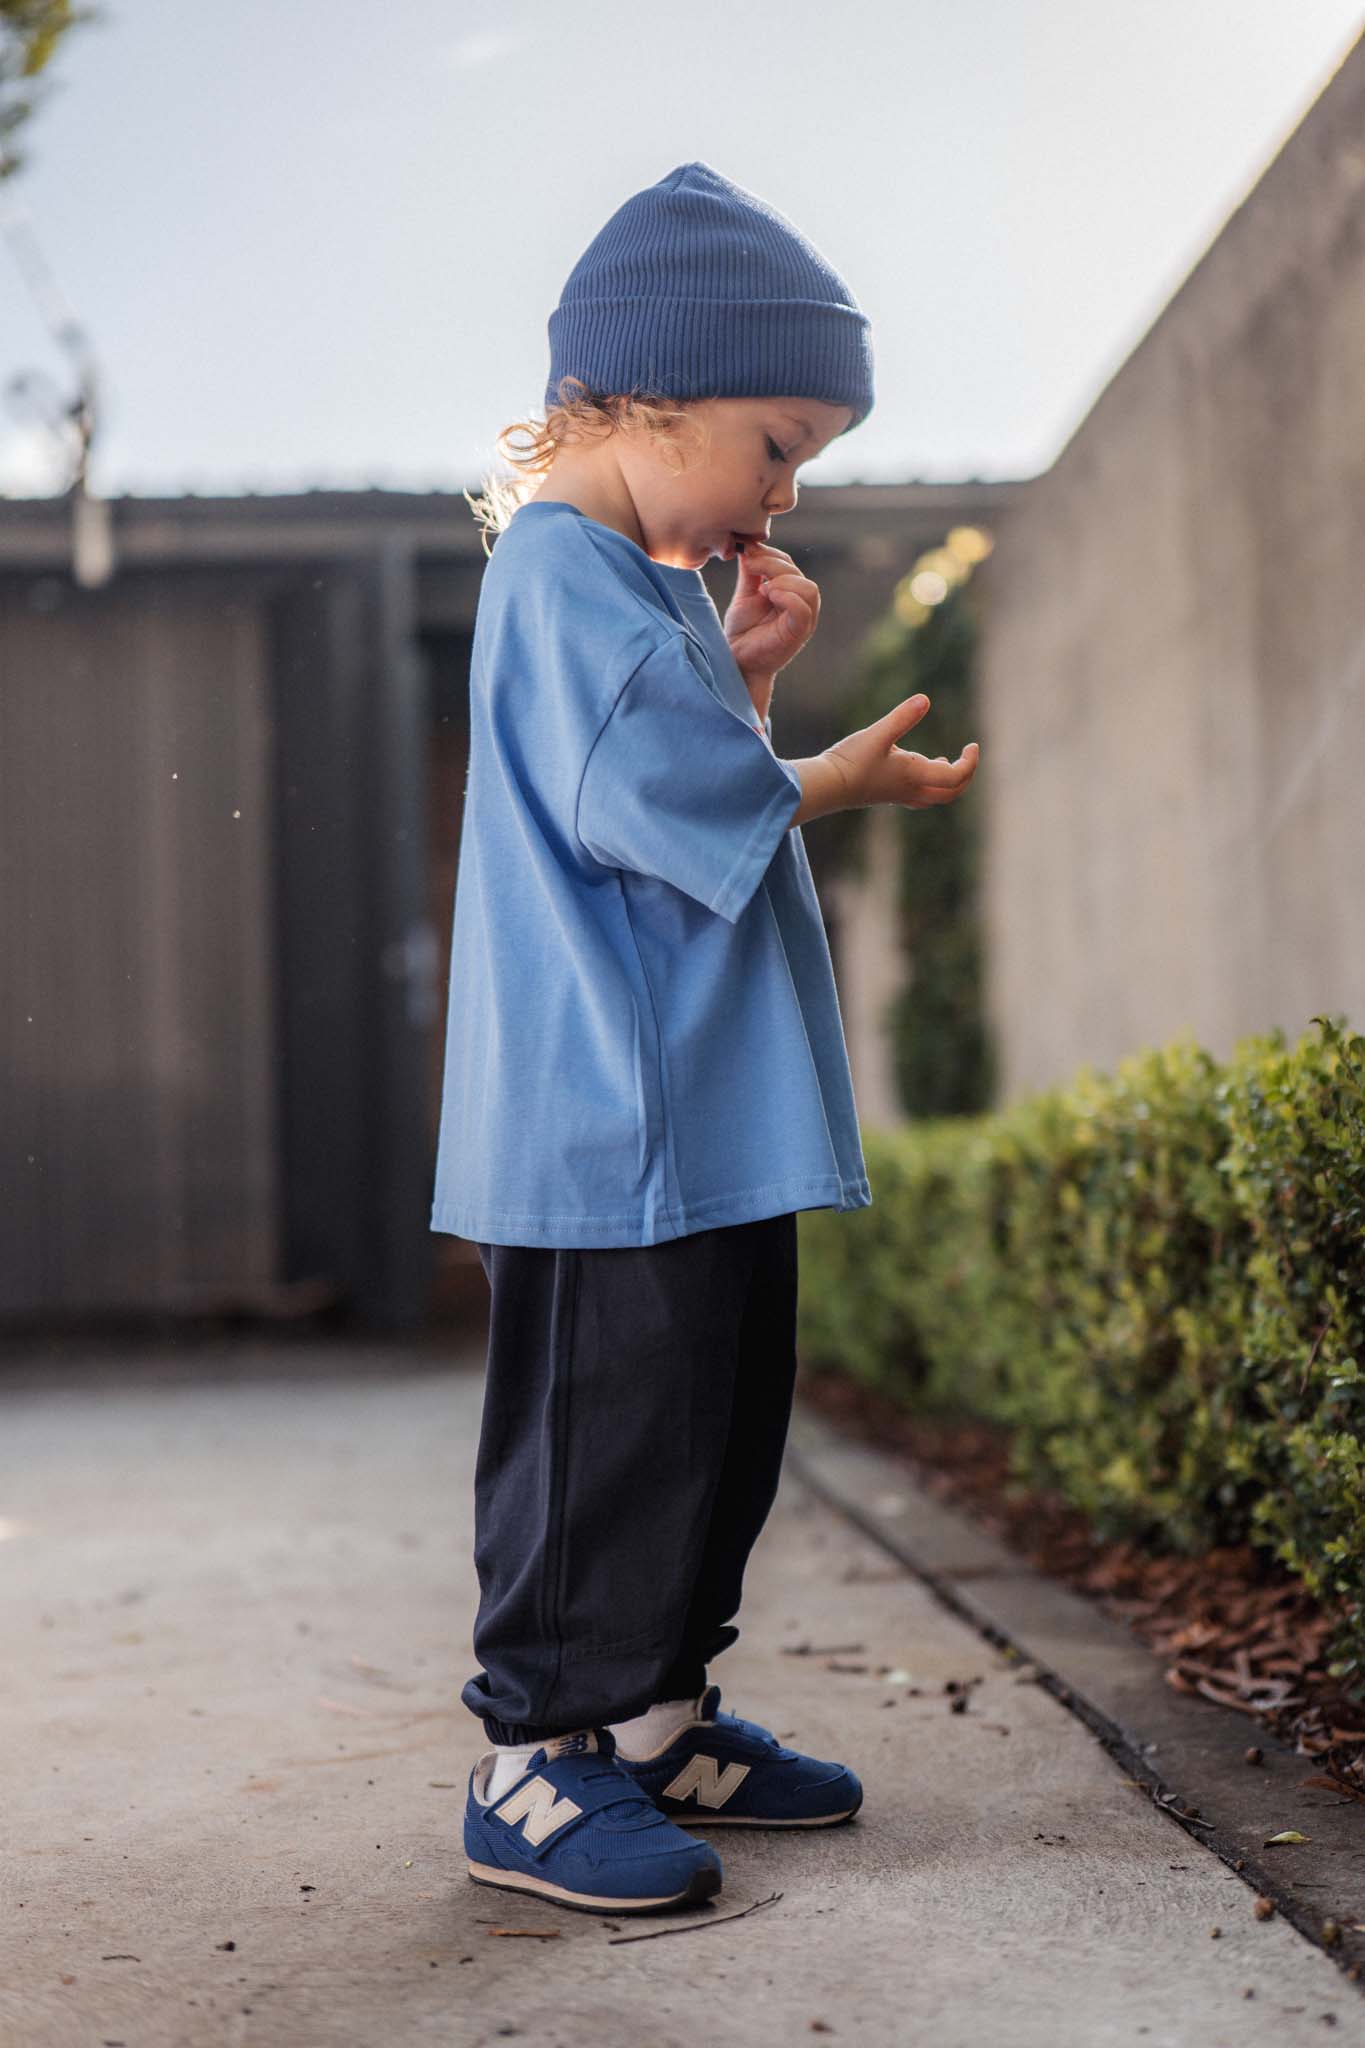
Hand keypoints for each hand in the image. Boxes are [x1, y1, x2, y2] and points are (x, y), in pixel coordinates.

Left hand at [722, 536, 819, 704]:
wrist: (736, 660)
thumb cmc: (742, 632)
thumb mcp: (746, 595)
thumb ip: (751, 573)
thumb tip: (750, 545)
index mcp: (790, 594)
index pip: (788, 564)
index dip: (769, 554)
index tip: (747, 552)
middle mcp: (801, 606)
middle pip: (797, 572)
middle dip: (772, 564)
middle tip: (751, 567)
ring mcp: (803, 621)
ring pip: (807, 588)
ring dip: (782, 581)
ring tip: (763, 590)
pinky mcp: (798, 633)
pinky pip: (803, 609)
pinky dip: (786, 597)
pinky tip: (768, 596)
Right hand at [825, 693, 979, 809]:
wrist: (827, 786)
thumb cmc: (851, 760)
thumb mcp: (878, 734)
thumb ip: (902, 717)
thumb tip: (926, 699)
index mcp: (915, 775)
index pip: (956, 776)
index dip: (970, 762)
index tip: (973, 744)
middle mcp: (911, 789)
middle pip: (951, 793)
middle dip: (965, 775)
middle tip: (968, 754)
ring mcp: (899, 795)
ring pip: (935, 796)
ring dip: (948, 782)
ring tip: (946, 760)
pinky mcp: (887, 794)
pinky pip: (918, 794)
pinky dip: (929, 783)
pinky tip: (916, 765)